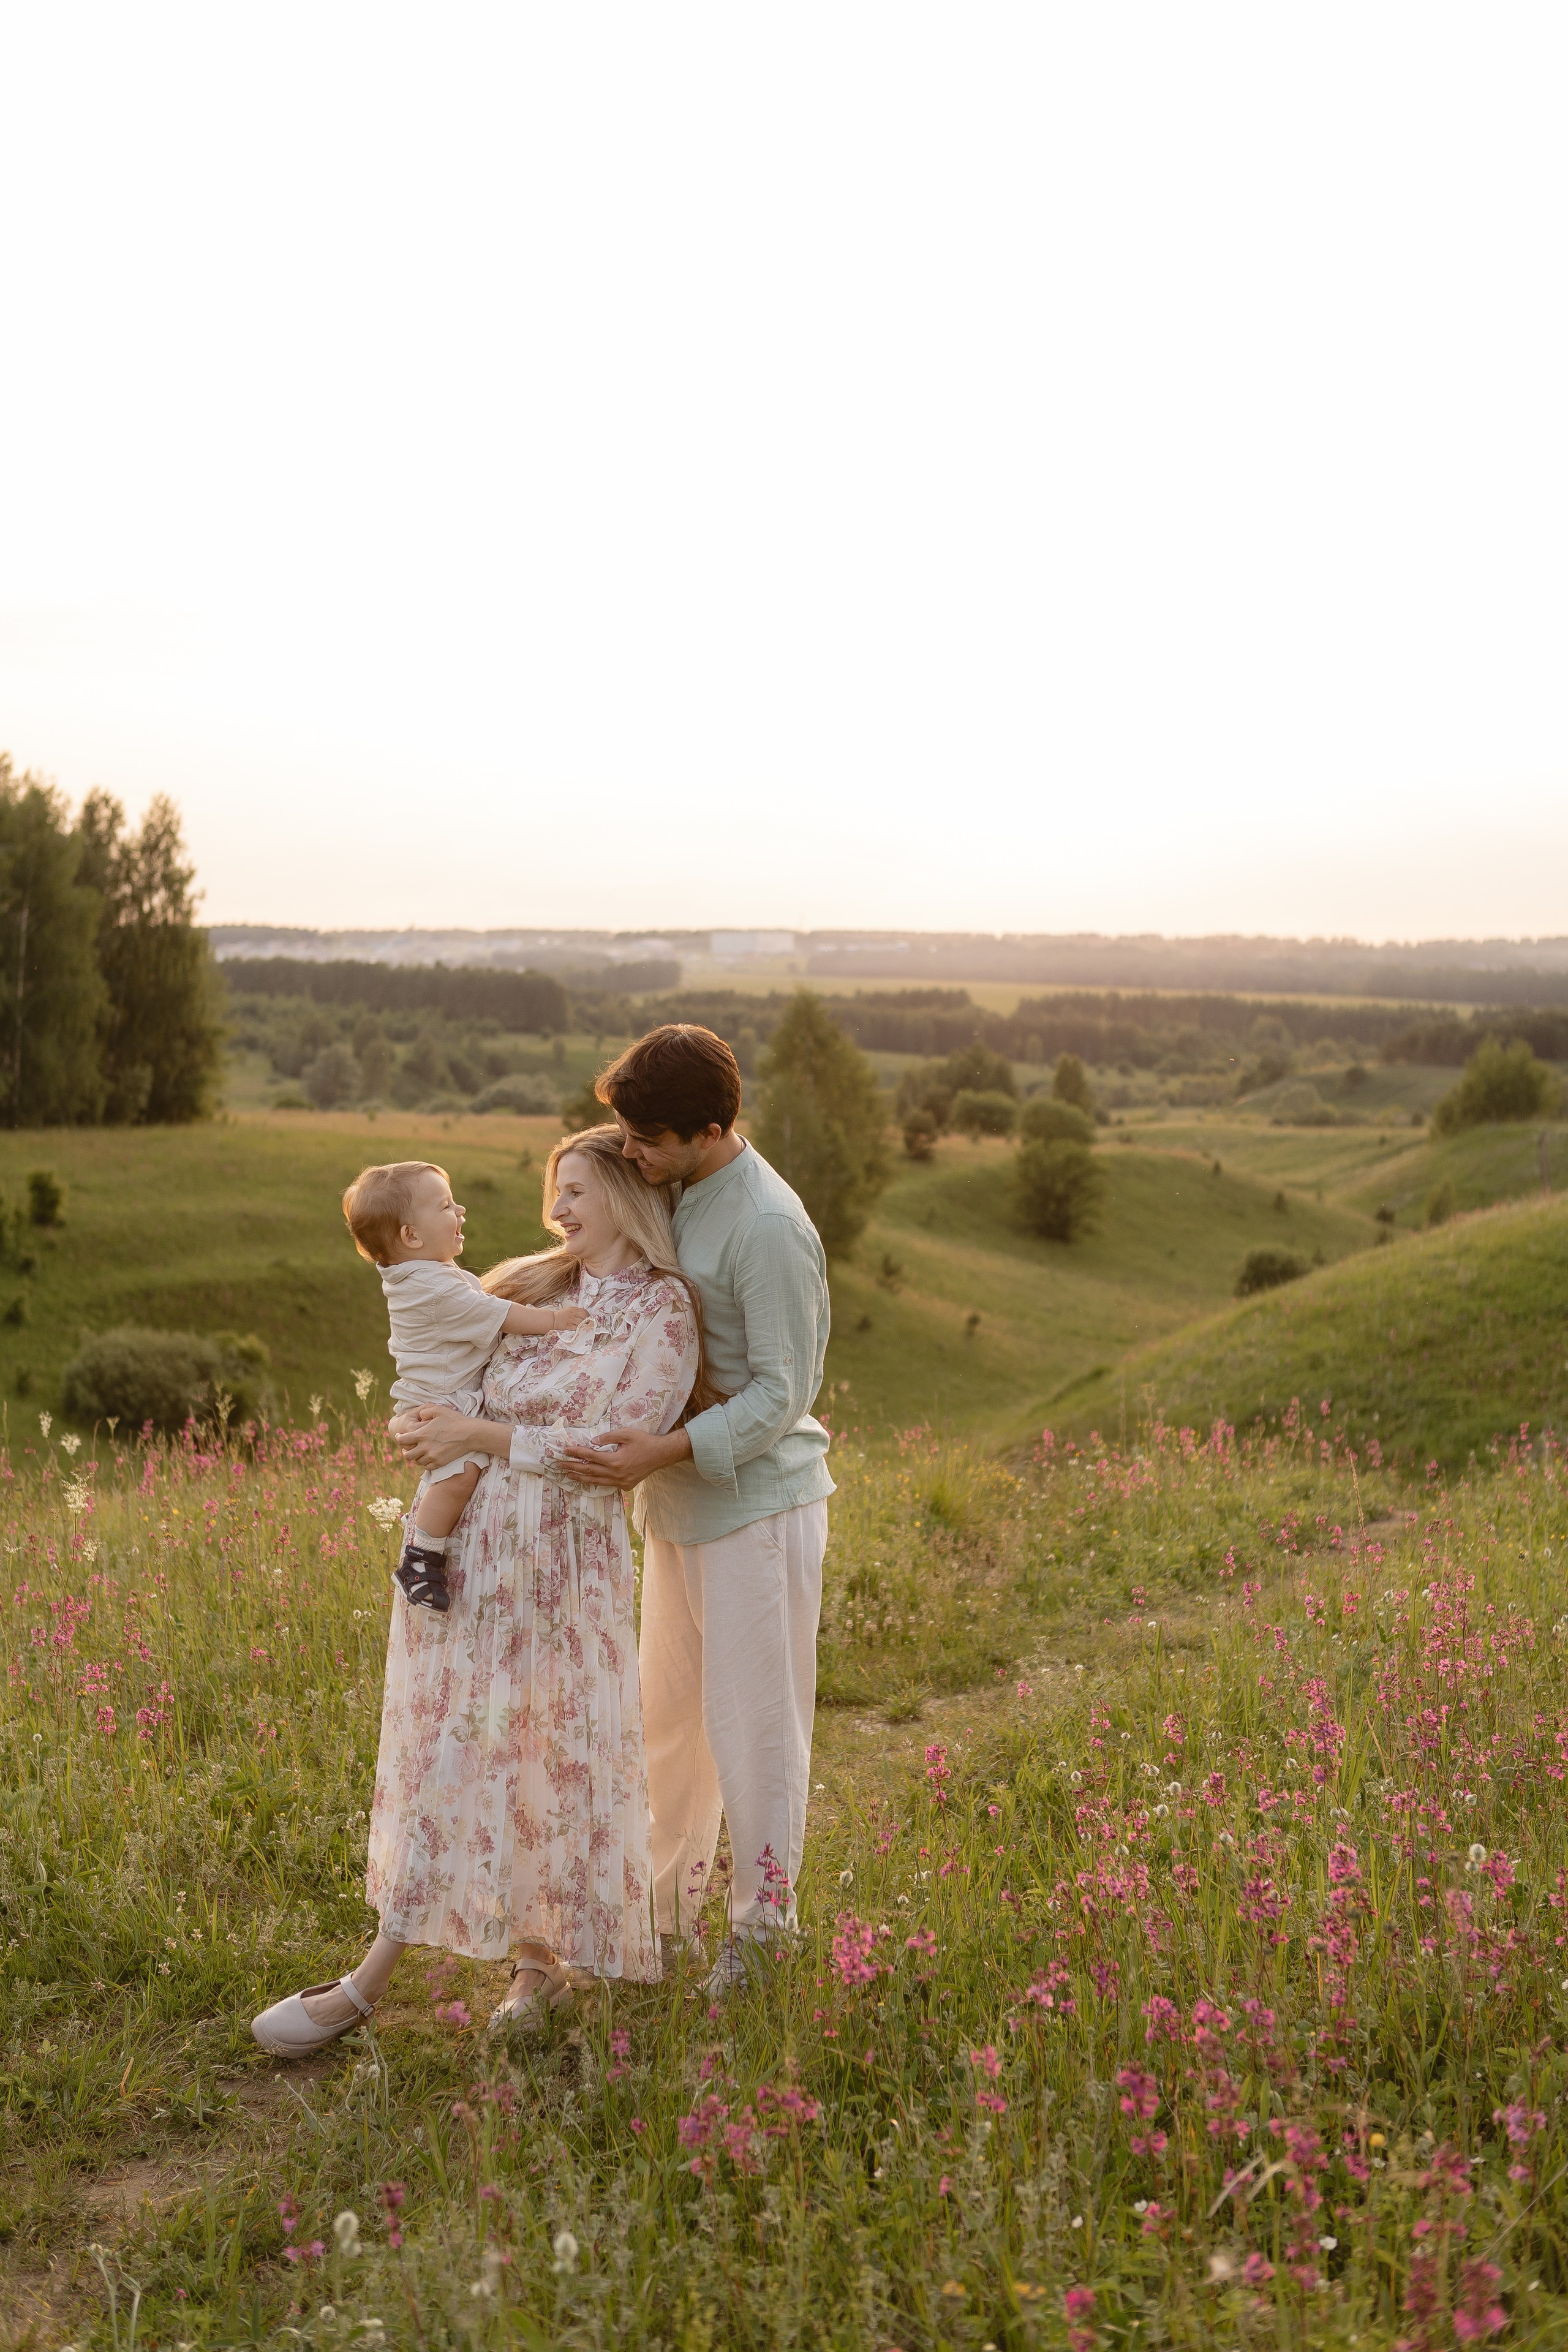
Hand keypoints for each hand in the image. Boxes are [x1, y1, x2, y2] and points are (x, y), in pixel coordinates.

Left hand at [391, 1403, 490, 1468]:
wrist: (469, 1434)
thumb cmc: (454, 1420)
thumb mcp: (438, 1409)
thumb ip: (424, 1411)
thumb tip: (419, 1416)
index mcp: (421, 1434)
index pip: (402, 1440)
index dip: (399, 1438)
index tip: (400, 1436)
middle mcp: (425, 1447)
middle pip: (407, 1455)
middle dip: (405, 1450)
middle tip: (408, 1446)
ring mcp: (432, 1456)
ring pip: (416, 1461)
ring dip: (415, 1457)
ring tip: (419, 1451)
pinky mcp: (440, 1463)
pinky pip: (426, 1466)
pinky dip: (424, 1463)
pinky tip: (427, 1457)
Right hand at [552, 1304, 590, 1328]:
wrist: (553, 1319)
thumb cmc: (561, 1315)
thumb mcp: (569, 1310)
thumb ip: (576, 1312)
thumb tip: (584, 1315)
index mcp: (573, 1309)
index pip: (584, 1311)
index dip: (588, 1314)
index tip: (589, 1317)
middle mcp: (573, 1314)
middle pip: (584, 1317)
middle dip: (587, 1320)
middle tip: (588, 1322)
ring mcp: (571, 1320)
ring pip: (581, 1323)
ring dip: (583, 1325)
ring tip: (584, 1326)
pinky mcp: (568, 1326)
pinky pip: (576, 1328)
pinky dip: (579, 1329)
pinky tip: (579, 1329)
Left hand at [555, 1424, 692, 1490]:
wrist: (661, 1455)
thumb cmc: (644, 1442)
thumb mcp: (626, 1434)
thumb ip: (608, 1437)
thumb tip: (592, 1442)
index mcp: (615, 1460)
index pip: (590, 1456)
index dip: (576, 1453)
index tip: (564, 1450)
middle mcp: (616, 1474)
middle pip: (589, 1470)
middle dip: (572, 1467)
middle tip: (559, 1465)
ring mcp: (620, 1482)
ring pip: (596, 1481)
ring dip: (581, 1477)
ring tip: (568, 1475)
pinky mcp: (625, 1486)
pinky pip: (606, 1485)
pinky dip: (595, 1482)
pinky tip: (587, 1480)